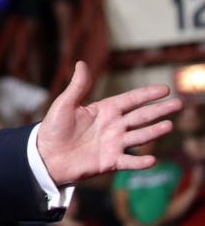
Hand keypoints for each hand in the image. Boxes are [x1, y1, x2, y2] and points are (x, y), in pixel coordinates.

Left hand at [37, 61, 178, 185]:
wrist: (46, 155)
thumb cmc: (54, 129)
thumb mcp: (65, 105)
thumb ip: (77, 86)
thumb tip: (81, 63)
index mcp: (104, 110)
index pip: (130, 100)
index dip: (146, 94)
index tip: (165, 89)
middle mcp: (113, 126)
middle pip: (141, 116)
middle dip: (159, 110)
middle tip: (179, 104)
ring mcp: (113, 144)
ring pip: (139, 136)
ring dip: (154, 132)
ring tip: (169, 125)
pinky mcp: (110, 162)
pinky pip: (129, 161)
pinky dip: (140, 162)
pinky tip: (152, 159)